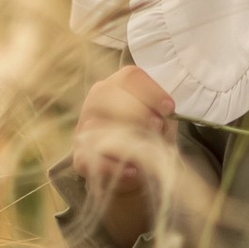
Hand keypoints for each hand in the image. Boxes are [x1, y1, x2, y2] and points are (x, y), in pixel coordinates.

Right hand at [71, 65, 178, 247]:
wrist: (135, 170)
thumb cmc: (149, 138)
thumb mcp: (163, 124)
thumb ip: (163, 118)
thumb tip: (157, 122)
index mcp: (118, 85)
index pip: (130, 77)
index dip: (151, 91)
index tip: (168, 108)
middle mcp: (96, 101)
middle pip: (107, 93)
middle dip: (136, 111)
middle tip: (156, 128)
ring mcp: (84, 127)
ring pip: (96, 124)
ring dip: (125, 138)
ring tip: (146, 151)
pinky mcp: (80, 156)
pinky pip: (93, 156)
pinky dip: (114, 165)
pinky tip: (132, 170)